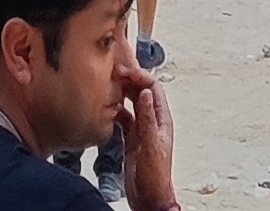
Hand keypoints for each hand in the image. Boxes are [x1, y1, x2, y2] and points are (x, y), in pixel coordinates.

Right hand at [120, 67, 177, 210]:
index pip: (153, 88)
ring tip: (109, 85)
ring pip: (132, 103)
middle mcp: (152, 122)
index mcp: (162, 120)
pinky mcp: (131, 140)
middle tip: (114, 73)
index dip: (140, 76)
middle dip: (129, 80)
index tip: (125, 71)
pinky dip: (116, 111)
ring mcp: (141, 130)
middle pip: (142, 92)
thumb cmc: (155, 177)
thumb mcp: (151, 145)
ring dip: (122, 93)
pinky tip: (107, 109)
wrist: (149, 199)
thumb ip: (147, 119)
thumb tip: (145, 92)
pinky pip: (123, 118)